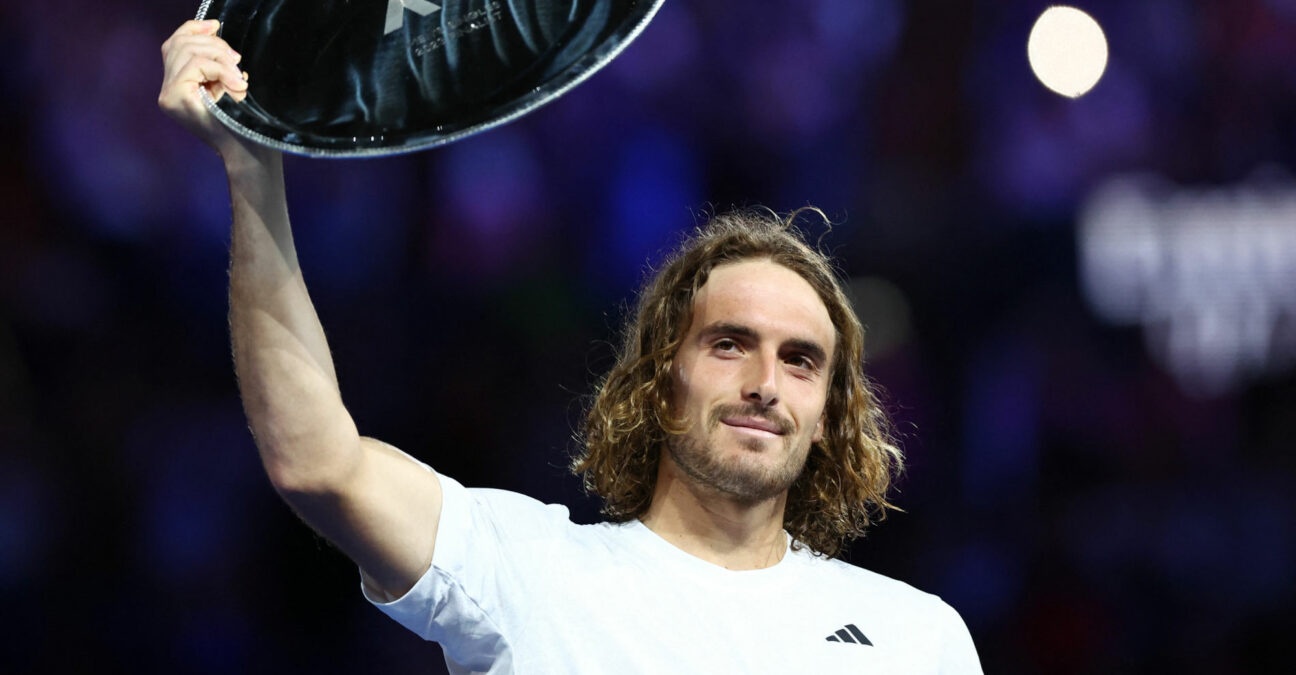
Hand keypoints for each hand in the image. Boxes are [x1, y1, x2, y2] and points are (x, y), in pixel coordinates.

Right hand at [158, 19, 257, 158]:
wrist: (246, 152)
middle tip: (237, 61)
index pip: (174, 44)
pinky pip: (197, 64)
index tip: (216, 26)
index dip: (194, 29)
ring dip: (220, 58)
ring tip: (238, 78)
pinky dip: (221, 69)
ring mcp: (168, 94)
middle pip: (181, 43)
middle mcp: (167, 89)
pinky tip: (236, 85)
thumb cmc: (242, 122)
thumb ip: (215, 60)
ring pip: (188, 50)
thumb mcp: (227, 83)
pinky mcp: (174, 96)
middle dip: (214, 45)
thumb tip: (212, 28)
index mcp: (177, 85)